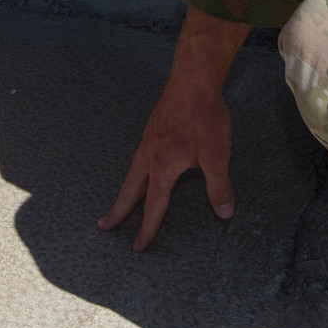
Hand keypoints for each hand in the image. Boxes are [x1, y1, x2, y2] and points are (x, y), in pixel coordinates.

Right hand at [100, 7, 248, 249]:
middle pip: (130, 191)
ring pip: (131, 173)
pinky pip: (138, 158)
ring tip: (119, 203)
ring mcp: (148, 141)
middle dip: (118, 211)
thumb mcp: (216, 155)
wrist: (193, 80)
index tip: (138, 247)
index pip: (153, 206)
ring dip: (125, 192)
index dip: (147, 229)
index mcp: (162, 167)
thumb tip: (224, 213)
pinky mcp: (153, 129)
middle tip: (104, 226)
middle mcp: (149, 156)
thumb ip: (219, 186)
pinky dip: (134, 172)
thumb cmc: (204, 117)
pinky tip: (141, 170)